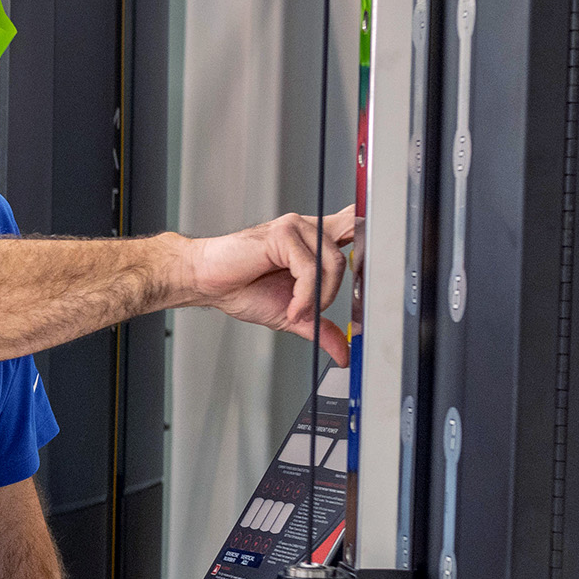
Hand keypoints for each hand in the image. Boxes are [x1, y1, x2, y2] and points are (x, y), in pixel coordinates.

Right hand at [180, 208, 355, 363]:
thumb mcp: (294, 314)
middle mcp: (309, 228)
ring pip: (332, 264)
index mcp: (314, 240)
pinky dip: (305, 296)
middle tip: (330, 305)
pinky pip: (310, 269)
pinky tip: (291, 307)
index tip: (370, 275)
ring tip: (297, 312)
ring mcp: (296, 228)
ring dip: (319, 297)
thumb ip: (320, 327)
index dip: (371, 243)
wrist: (206, 281)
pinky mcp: (282, 234)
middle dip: (349, 278)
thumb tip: (343, 351)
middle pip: (355, 244)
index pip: (357, 227)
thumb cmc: (241, 287)